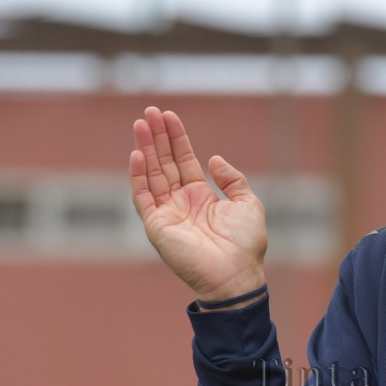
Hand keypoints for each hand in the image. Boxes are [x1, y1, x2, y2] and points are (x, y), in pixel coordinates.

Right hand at [130, 107, 267, 302]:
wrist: (236, 274)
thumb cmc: (245, 244)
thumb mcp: (248, 203)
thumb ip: (232, 179)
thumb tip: (213, 158)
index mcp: (202, 197)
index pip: (184, 161)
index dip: (176, 138)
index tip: (169, 116)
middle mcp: (181, 203)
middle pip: (164, 162)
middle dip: (157, 137)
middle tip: (148, 111)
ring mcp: (167, 213)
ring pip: (152, 174)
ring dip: (145, 148)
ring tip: (141, 123)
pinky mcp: (156, 226)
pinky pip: (143, 196)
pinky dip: (138, 175)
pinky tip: (137, 153)